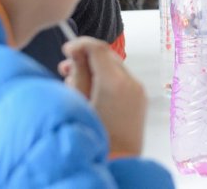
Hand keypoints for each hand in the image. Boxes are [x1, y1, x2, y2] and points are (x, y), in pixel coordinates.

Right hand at [59, 37, 146, 155]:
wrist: (118, 163)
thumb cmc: (93, 137)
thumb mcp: (78, 102)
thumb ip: (78, 75)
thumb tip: (76, 54)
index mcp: (114, 82)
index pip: (99, 48)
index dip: (80, 44)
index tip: (66, 49)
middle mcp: (131, 82)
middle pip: (108, 56)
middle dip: (87, 57)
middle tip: (65, 67)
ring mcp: (139, 91)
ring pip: (115, 67)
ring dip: (96, 68)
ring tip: (74, 81)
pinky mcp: (141, 99)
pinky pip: (123, 80)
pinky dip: (107, 79)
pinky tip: (92, 91)